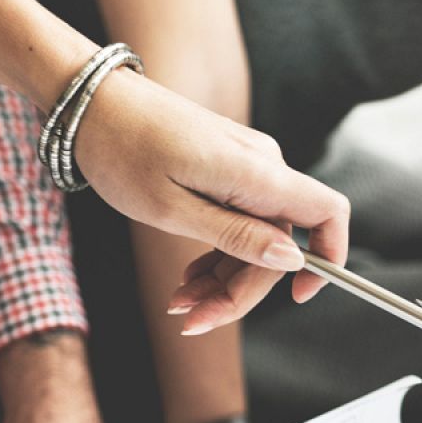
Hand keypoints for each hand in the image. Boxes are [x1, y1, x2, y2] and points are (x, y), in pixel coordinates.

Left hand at [79, 70, 348, 333]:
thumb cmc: (123, 151)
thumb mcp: (172, 209)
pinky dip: (217, 255)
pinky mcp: (227, 169)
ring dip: (224, 279)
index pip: (328, 213)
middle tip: (194, 319)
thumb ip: (236, 235)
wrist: (92, 103)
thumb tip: (292, 258)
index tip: (297, 295)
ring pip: (256, 238)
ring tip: (180, 305)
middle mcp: (262, 166)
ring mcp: (245, 166)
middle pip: (281, 243)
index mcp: (256, 173)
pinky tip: (188, 278)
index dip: (328, 258)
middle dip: (243, 289)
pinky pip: (238, 221)